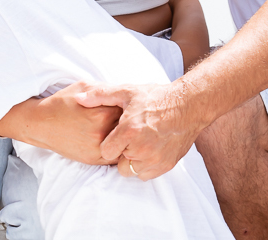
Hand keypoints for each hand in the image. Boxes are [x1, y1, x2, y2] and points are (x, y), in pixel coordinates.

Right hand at [21, 82, 121, 165]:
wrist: (42, 123)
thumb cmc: (62, 103)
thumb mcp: (83, 87)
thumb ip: (104, 90)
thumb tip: (123, 94)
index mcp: (101, 114)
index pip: (129, 110)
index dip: (131, 107)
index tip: (131, 105)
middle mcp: (102, 134)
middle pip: (129, 129)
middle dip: (131, 123)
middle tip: (132, 117)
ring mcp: (98, 150)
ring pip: (125, 145)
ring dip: (126, 138)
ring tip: (125, 130)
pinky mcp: (94, 160)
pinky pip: (115, 156)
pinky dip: (119, 149)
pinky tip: (116, 140)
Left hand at [75, 81, 197, 179]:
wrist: (188, 106)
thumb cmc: (156, 97)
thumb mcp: (127, 91)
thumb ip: (100, 96)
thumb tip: (78, 99)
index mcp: (129, 131)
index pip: (105, 152)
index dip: (109, 143)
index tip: (116, 134)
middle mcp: (141, 149)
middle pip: (118, 163)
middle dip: (121, 152)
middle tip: (130, 137)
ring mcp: (155, 159)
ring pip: (132, 171)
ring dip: (133, 160)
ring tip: (140, 142)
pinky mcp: (166, 165)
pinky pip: (146, 174)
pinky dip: (146, 165)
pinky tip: (150, 148)